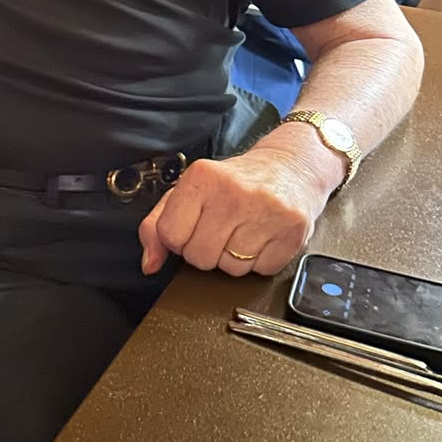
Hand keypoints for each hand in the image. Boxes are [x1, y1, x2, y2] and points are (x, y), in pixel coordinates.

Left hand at [138, 148, 327, 278]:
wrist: (289, 169)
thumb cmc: (234, 183)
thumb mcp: (189, 191)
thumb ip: (157, 224)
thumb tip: (150, 263)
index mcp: (203, 177)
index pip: (170, 235)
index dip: (178, 238)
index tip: (191, 226)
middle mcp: (234, 192)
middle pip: (199, 257)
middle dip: (205, 250)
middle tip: (220, 228)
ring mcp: (266, 212)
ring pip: (230, 268)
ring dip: (233, 257)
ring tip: (242, 230)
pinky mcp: (292, 232)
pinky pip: (260, 271)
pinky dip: (259, 261)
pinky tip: (262, 237)